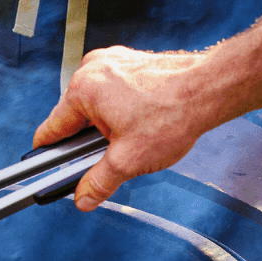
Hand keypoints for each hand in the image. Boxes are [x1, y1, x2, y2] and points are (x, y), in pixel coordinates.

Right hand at [32, 47, 215, 210]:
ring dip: (102, 127)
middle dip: (85, 142)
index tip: (51, 170)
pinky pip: (110, 93)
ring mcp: (111, 62)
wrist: (211, 86)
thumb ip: (98, 182)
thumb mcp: (128, 161)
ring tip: (129, 139)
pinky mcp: (128, 62)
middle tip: (109, 156)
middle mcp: (92, 70)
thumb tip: (82, 199)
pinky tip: (138, 124)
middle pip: (72, 118)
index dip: (50, 156)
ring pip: (93, 106)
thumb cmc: (173, 114)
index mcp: (82, 91)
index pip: (50, 131)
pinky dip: (118, 111)